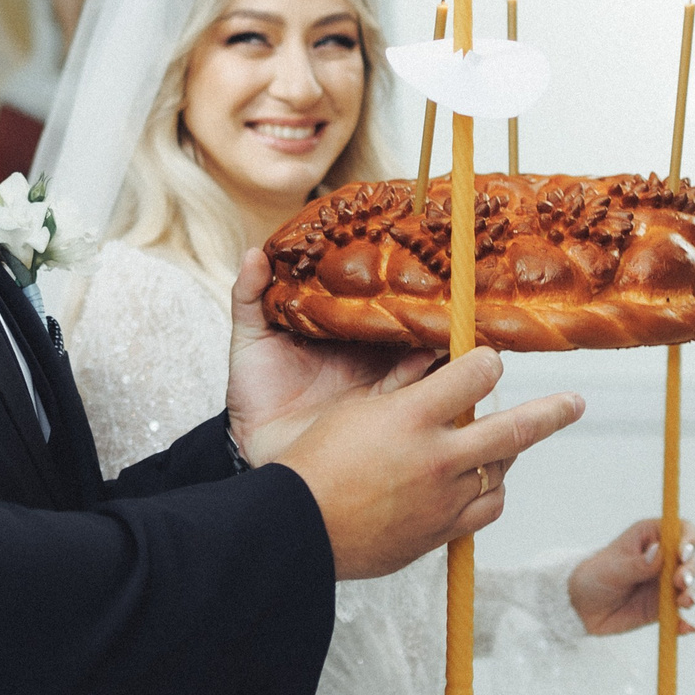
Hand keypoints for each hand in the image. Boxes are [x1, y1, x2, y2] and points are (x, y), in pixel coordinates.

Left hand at [226, 248, 432, 465]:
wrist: (254, 442)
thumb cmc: (254, 389)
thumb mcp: (250, 338)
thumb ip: (251, 297)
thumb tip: (253, 253)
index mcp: (341, 328)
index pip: (372, 297)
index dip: (389, 278)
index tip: (406, 254)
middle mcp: (367, 350)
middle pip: (404, 321)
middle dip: (423, 303)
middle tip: (439, 280)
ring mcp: (378, 377)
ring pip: (418, 351)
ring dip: (433, 334)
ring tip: (444, 313)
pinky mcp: (382, 407)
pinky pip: (411, 387)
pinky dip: (423, 371)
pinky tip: (428, 354)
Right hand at [266, 347, 585, 581]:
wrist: (295, 532)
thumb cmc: (310, 467)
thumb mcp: (353, 411)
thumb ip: (400, 389)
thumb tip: (435, 367)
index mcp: (412, 417)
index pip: (478, 374)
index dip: (487, 363)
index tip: (488, 361)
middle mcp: (438, 457)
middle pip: (516, 429)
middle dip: (552, 412)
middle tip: (575, 403)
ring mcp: (445, 499)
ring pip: (502, 470)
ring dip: (507, 454)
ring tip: (507, 445)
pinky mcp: (442, 532)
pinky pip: (487, 509)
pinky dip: (490, 492)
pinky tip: (482, 484)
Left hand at [568, 518, 694, 636]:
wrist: (579, 606)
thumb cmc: (593, 576)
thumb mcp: (611, 569)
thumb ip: (636, 564)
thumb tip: (659, 553)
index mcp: (651, 537)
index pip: (680, 530)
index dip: (687, 539)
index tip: (682, 554)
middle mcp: (664, 559)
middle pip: (690, 560)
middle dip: (690, 570)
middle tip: (679, 581)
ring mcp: (665, 584)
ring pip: (689, 586)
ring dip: (690, 593)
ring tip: (683, 601)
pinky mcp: (664, 608)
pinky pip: (679, 615)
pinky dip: (684, 622)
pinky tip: (687, 628)